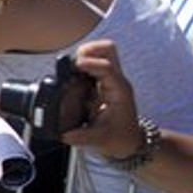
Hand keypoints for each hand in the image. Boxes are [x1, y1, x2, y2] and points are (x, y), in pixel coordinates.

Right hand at [61, 40, 145, 157]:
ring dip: (84, 55)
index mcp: (118, 91)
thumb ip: (80, 137)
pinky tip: (72, 77)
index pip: (107, 67)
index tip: (74, 66)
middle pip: (107, 49)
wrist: (129, 143)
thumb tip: (63, 133)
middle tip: (73, 64)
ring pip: (100, 53)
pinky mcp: (102, 83)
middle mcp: (116, 81)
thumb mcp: (99, 141)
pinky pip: (92, 64)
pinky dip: (81, 65)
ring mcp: (110, 80)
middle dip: (88, 51)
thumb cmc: (119, 139)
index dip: (90, 63)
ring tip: (71, 69)